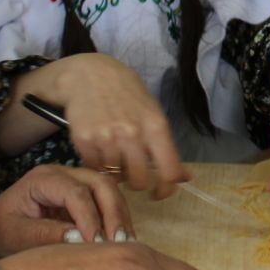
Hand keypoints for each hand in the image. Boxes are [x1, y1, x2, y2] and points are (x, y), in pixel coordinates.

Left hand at [0, 165, 132, 256]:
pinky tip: (121, 242)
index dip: (89, 217)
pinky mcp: (86, 197)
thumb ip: (45, 235)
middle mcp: (64, 174)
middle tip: (120, 243)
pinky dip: (118, 220)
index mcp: (43, 178)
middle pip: (100, 183)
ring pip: (110, 190)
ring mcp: (78, 182)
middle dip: (114, 213)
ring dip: (120, 217)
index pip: (75, 192)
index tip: (96, 244)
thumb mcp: (16, 235)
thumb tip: (80, 239)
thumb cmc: (3, 231)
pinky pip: (109, 202)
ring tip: (125, 244)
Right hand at [15, 54, 186, 198]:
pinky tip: (100, 146)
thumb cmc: (128, 96)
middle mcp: (132, 133)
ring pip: (115, 175)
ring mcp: (106, 137)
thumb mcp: (153, 115)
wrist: (91, 75)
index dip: (166, 189)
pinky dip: (97, 163)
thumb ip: (167, 148)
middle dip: (136, 181)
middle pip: (139, 180)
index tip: (159, 193)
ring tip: (114, 149)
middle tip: (132, 171)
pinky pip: (94, 167)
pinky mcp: (84, 140)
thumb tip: (185, 178)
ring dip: (115, 169)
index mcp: (156, 126)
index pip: (169, 171)